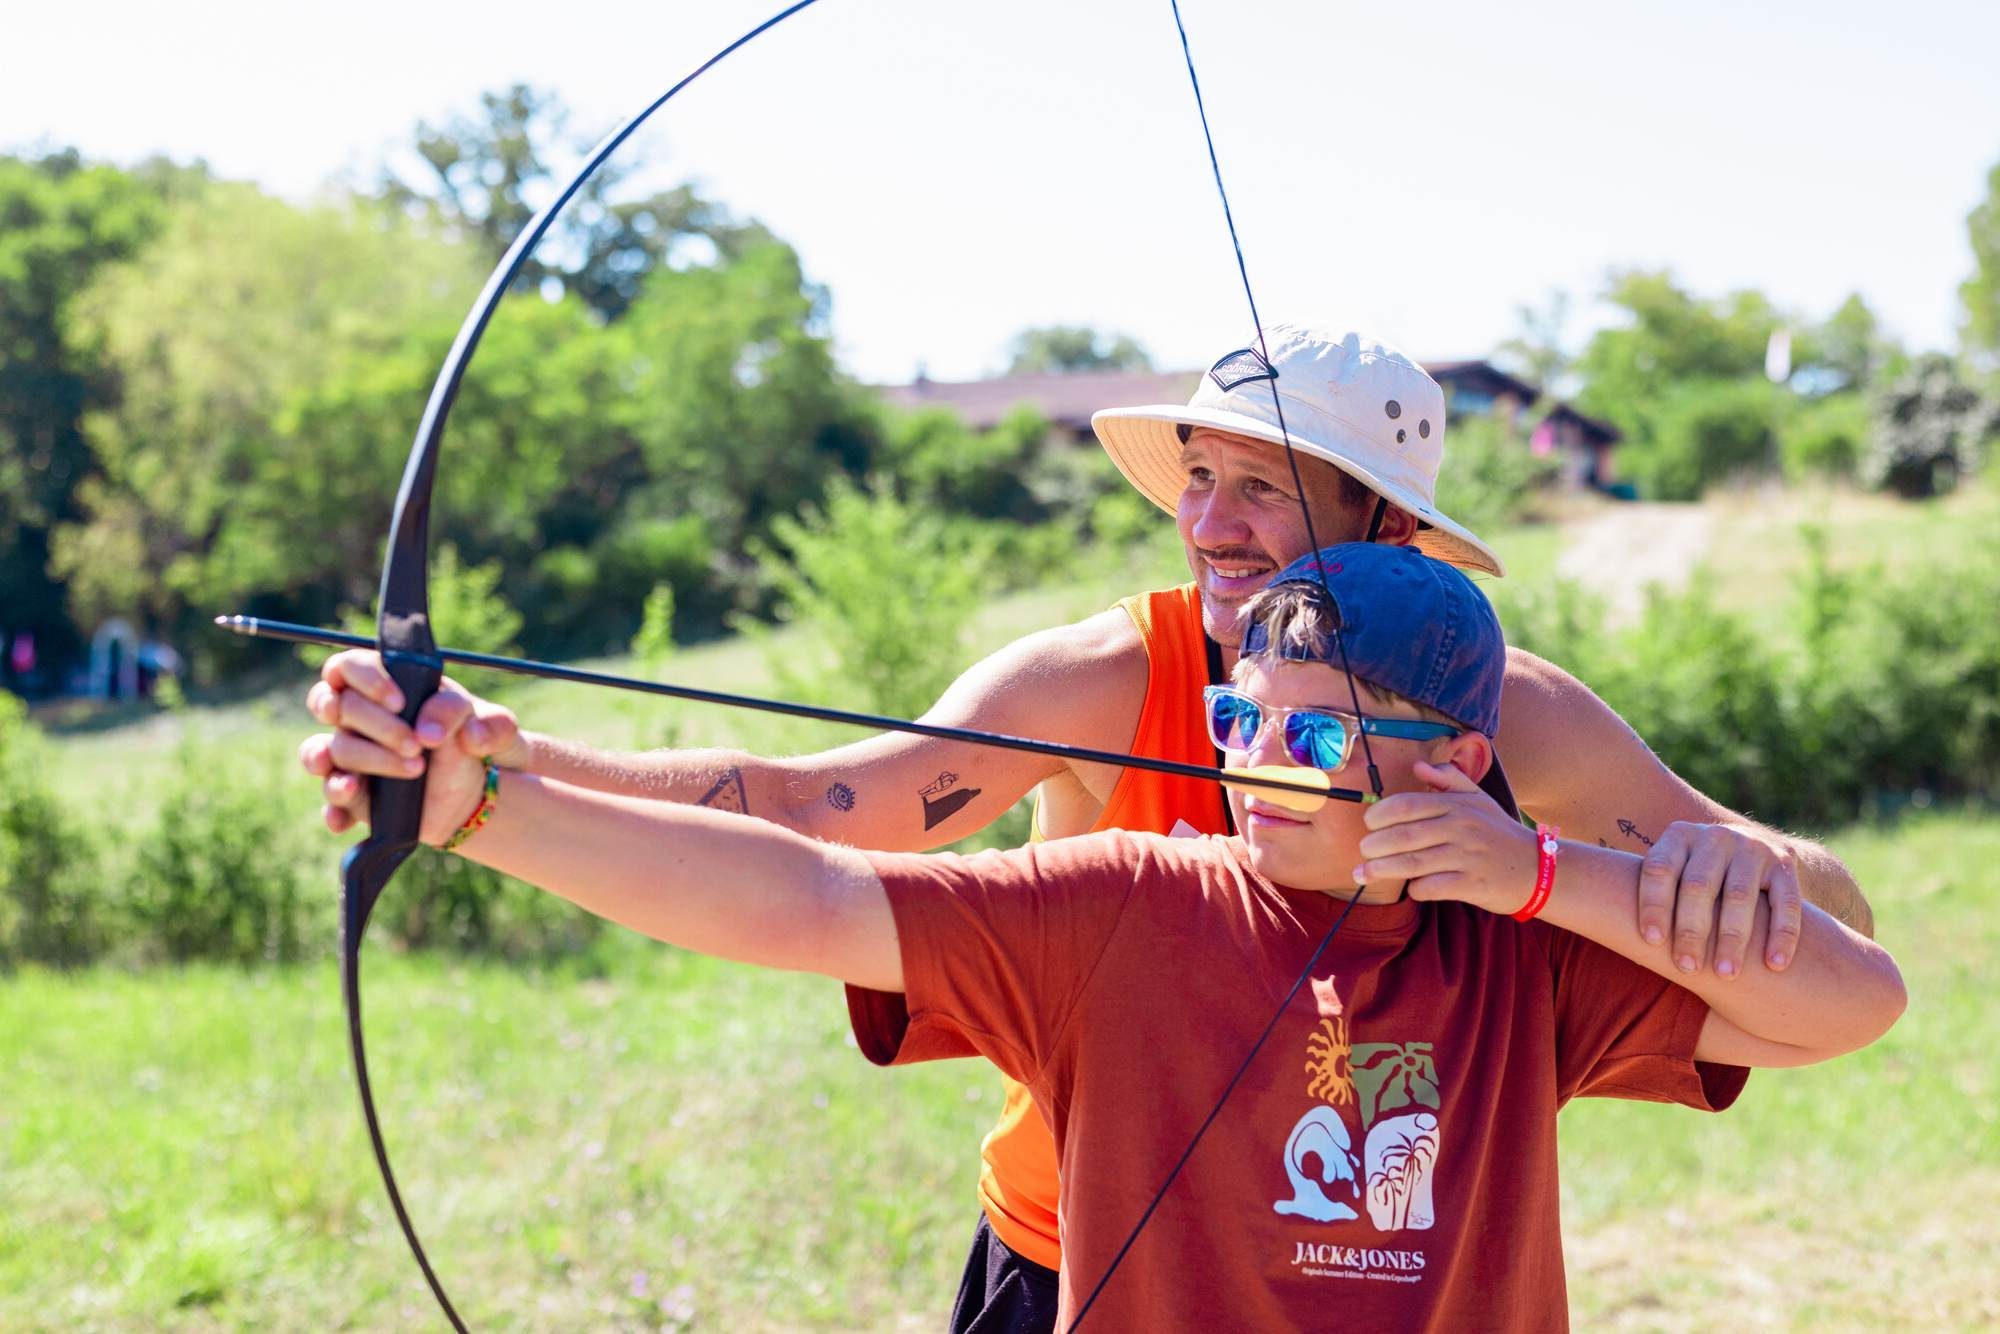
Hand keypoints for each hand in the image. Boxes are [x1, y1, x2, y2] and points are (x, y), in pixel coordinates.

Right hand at [298, 648, 522, 836]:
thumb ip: (486, 721)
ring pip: (325, 751)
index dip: (365, 679)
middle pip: (334, 705)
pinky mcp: (353, 796)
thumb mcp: (495, 728)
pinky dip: (335, 809)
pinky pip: (330, 802)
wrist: (478, 790)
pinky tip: (348, 818)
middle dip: (376, 725)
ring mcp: (350, 757)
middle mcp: (357, 719)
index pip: (347, 666)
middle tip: (417, 746)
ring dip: (366, 759)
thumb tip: (435, 734)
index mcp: (386, 686)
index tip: (400, 702)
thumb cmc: (477, 741)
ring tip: (410, 770)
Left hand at [1352, 761, 1537, 913]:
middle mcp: (1460, 828)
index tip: (1369, 824)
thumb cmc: (1499, 832)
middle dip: (1373, 846)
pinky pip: (1431, 887)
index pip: (1405, 804)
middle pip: (1403, 836)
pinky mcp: (1472, 884)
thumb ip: (1448, 779)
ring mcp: (1466, 857)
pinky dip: (1414, 888)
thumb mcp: (1478, 799)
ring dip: (1382, 870)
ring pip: (1411, 864)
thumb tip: (1418, 766)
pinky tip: (1410, 887)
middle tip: (1363, 852)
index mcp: (1456, 805)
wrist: (1537, 869)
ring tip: (1363, 873)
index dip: (1379, 814)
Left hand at [1638, 822, 1803, 978]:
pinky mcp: (1785, 863)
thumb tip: (1609, 931)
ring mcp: (1752, 847)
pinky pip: (1785, 903)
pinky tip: (1775, 965)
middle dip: (1691, 930)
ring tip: (1725, 974)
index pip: (1659, 869)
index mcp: (1678, 836)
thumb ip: (1653, 892)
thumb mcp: (1674, 870)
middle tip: (1686, 968)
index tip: (1651, 942)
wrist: (1757, 850)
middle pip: (1698, 885)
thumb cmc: (1696, 876)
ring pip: (1739, 897)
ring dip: (1732, 938)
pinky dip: (1781, 936)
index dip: (1653, 905)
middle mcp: (1714, 836)